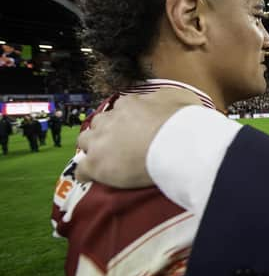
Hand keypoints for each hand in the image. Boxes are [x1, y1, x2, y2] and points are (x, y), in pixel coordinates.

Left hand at [75, 88, 202, 186]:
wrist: (175, 147)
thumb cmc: (181, 124)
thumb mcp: (179, 98)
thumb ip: (165, 97)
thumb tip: (161, 99)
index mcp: (129, 104)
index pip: (120, 108)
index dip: (126, 120)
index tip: (133, 128)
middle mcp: (110, 119)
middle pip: (99, 123)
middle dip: (105, 131)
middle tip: (119, 143)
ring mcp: (100, 142)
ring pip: (85, 142)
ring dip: (93, 148)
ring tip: (104, 159)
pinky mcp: (96, 164)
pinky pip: (82, 169)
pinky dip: (86, 173)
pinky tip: (92, 178)